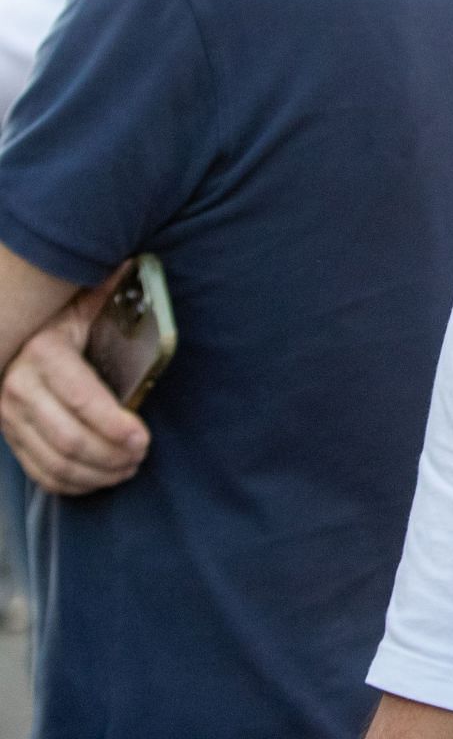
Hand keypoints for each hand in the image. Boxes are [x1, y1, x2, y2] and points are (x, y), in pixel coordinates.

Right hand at [0, 266, 149, 495]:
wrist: (18, 334)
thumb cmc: (67, 319)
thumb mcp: (86, 303)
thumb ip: (111, 293)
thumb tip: (136, 266)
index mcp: (42, 352)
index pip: (80, 398)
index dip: (113, 424)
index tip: (143, 437)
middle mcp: (17, 386)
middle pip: (68, 438)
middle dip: (111, 454)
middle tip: (141, 455)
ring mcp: (8, 416)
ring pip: (55, 461)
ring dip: (97, 472)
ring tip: (128, 466)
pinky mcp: (9, 436)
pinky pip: (39, 472)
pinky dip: (74, 483)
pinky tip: (101, 477)